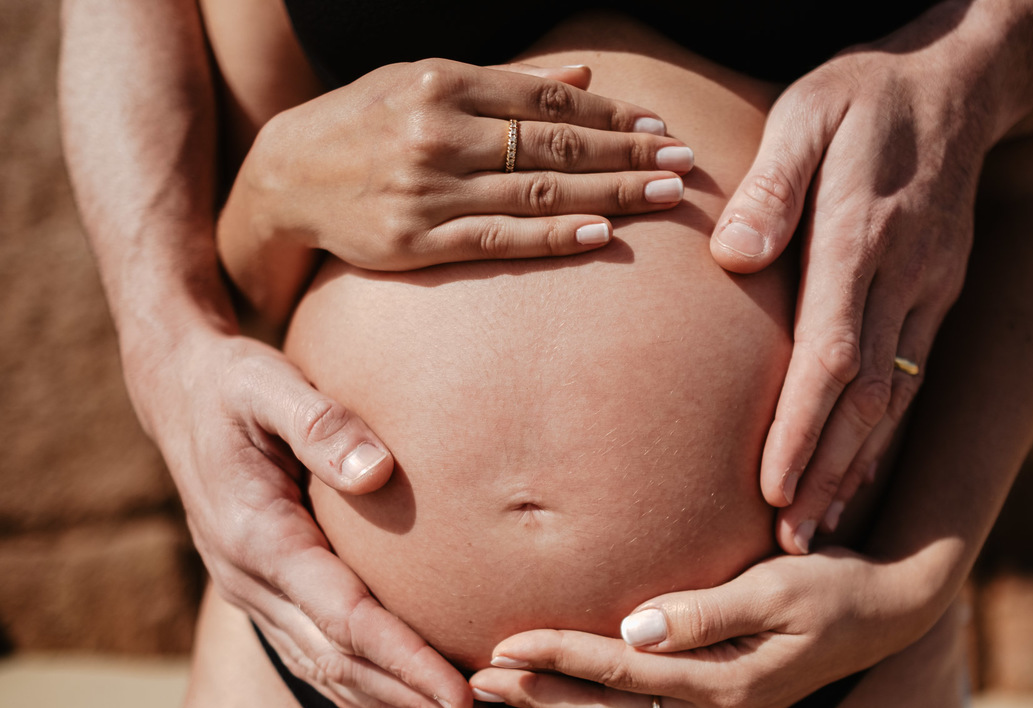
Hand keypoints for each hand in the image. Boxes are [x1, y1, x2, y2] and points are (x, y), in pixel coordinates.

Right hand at [131, 325, 492, 707]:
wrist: (176, 391)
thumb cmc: (233, 384)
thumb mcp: (270, 386)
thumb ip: (321, 424)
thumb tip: (376, 470)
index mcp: (259, 537)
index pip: (345, 618)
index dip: (404, 660)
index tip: (459, 692)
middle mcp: (251, 578)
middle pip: (340, 659)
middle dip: (410, 697)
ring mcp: (252, 589)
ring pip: (324, 667)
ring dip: (388, 703)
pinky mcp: (262, 586)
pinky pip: (308, 652)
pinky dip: (352, 689)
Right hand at [224, 59, 693, 318]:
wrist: (281, 179)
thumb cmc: (362, 125)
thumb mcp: (423, 82)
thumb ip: (506, 83)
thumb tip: (587, 74)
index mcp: (443, 82)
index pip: (547, 97)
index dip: (612, 111)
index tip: (661, 125)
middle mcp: (439, 131)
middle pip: (554, 141)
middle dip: (627, 151)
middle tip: (684, 162)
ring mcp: (427, 188)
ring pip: (535, 189)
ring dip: (608, 191)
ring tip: (665, 196)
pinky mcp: (415, 242)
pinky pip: (497, 239)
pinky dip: (551, 236)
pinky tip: (598, 235)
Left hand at [470, 549, 930, 707]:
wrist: (885, 611)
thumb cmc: (829, 584)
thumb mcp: (773, 586)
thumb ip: (704, 611)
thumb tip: (634, 625)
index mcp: (722, 680)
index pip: (618, 667)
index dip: (557, 654)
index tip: (503, 644)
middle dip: (541, 696)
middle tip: (480, 685)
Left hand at [708, 10, 998, 552]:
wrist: (960, 86)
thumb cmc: (864, 98)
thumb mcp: (809, 112)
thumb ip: (774, 185)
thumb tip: (734, 258)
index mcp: (864, 239)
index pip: (833, 354)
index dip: (802, 428)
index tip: (771, 488)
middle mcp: (904, 280)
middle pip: (865, 397)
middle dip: (826, 474)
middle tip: (789, 544)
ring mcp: (928, 293)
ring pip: (893, 400)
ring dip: (855, 469)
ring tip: (816, 532)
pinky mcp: (935, 297)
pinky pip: (909, 381)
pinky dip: (882, 437)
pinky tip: (858, 476)